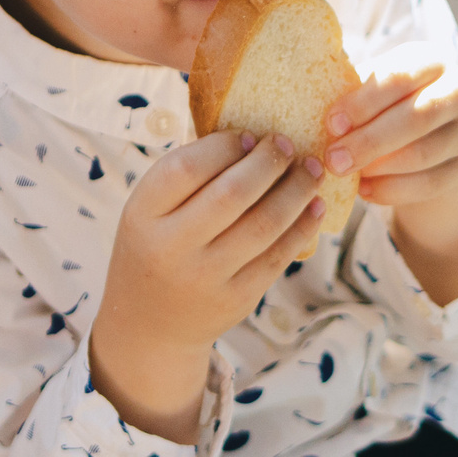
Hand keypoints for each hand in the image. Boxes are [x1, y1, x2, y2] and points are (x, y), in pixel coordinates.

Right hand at [90, 130, 324, 438]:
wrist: (149, 323)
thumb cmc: (157, 246)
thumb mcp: (151, 210)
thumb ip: (188, 177)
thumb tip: (253, 133)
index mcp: (142, 214)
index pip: (187, 168)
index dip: (225, 146)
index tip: (250, 136)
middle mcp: (171, 247)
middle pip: (232, 194)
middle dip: (269, 163)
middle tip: (289, 145)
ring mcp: (205, 277)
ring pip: (264, 225)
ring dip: (296, 191)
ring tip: (311, 170)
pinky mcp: (237, 299)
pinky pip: (278, 256)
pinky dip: (303, 227)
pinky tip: (314, 206)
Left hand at [327, 45, 457, 304]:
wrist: (438, 135)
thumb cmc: (390, 103)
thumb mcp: (378, 85)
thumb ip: (351, 86)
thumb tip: (301, 91)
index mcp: (432, 62)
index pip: (399, 77)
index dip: (363, 102)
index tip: (330, 123)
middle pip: (416, 118)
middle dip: (369, 141)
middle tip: (332, 160)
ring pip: (422, 155)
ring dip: (378, 167)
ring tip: (344, 173)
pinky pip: (427, 185)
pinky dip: (392, 190)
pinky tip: (363, 190)